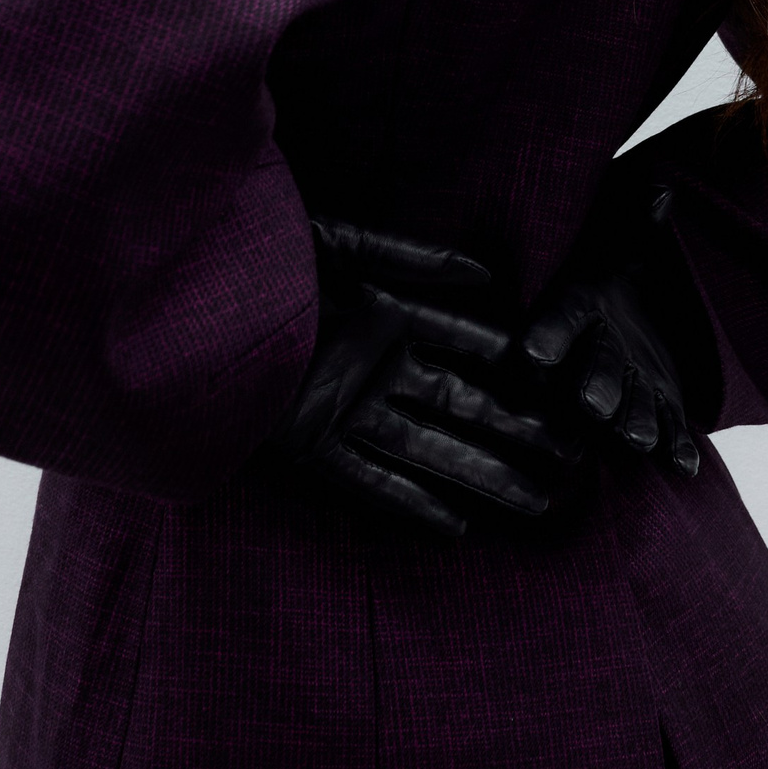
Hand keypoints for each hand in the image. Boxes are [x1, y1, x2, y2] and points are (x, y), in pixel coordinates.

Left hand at [264, 220, 578, 539]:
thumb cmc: (265, 259)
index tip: (570, 387)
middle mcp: (378, 368)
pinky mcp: (311, 447)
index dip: (521, 367)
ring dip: (485, 475)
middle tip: (576, 459)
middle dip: (520, 432)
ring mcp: (349, 410)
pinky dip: (415, 502)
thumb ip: (415, 257)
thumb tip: (489, 273)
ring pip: (434, 449)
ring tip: (539, 501)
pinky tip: (459, 525)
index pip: (473, 343)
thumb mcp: (344, 243)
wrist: (191, 303)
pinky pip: (374, 481)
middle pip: (466, 405)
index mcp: (389, 314)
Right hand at [520, 186, 702, 479]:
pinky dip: (676, 448)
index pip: (560, 321)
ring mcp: (629, 385)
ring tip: (640, 439)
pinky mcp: (659, 408)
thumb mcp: (631, 246)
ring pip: (629, 408)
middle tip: (594, 405)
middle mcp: (598, 354)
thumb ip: (643, 222)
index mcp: (583, 309)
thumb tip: (662, 190)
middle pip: (593, 372)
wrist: (634, 318)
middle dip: (595, 387)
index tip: (534, 353)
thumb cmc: (622, 276)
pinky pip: (668, 429)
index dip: (549, 337)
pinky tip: (685, 466)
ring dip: (634, 423)